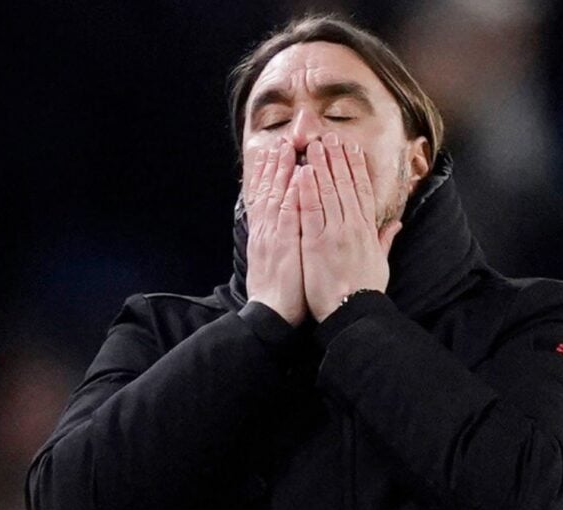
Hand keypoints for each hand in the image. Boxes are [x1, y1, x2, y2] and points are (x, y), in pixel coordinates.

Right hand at [243, 141, 305, 326]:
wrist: (270, 315)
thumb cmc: (279, 292)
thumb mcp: (279, 263)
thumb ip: (284, 242)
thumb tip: (288, 230)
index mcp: (266, 235)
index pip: (266, 198)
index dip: (269, 175)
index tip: (274, 154)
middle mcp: (266, 231)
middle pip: (267, 191)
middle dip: (272, 165)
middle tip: (277, 141)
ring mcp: (273, 236)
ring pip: (275, 196)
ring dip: (280, 171)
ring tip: (285, 148)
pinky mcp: (283, 245)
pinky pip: (288, 216)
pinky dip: (292, 195)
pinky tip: (297, 177)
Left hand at [297, 134, 401, 320]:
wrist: (353, 312)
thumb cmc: (364, 291)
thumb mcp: (381, 262)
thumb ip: (385, 239)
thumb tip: (397, 224)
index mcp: (366, 230)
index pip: (361, 191)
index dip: (355, 167)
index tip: (350, 149)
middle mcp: (352, 226)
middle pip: (344, 185)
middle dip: (336, 159)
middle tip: (329, 137)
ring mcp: (334, 233)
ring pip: (328, 192)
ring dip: (321, 166)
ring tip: (314, 146)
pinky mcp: (316, 242)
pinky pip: (310, 211)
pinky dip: (307, 191)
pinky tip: (303, 173)